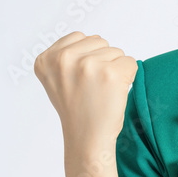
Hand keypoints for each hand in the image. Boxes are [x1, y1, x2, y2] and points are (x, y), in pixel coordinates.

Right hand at [34, 31, 137, 149]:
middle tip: (93, 88)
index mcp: (46, 59)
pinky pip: (131, 62)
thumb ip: (67, 55)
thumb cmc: (78, 109)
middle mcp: (63, 59)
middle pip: (99, 42)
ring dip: (114, 70)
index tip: (81, 80)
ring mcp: (87, 65)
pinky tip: (114, 93)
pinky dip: (128, 76)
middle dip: (102, 61)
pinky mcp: (111, 73)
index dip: (87, 58)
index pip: (80, 37)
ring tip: (102, 92)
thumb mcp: (58, 78)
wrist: (87, 139)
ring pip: (116, 51)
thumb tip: (94, 40)